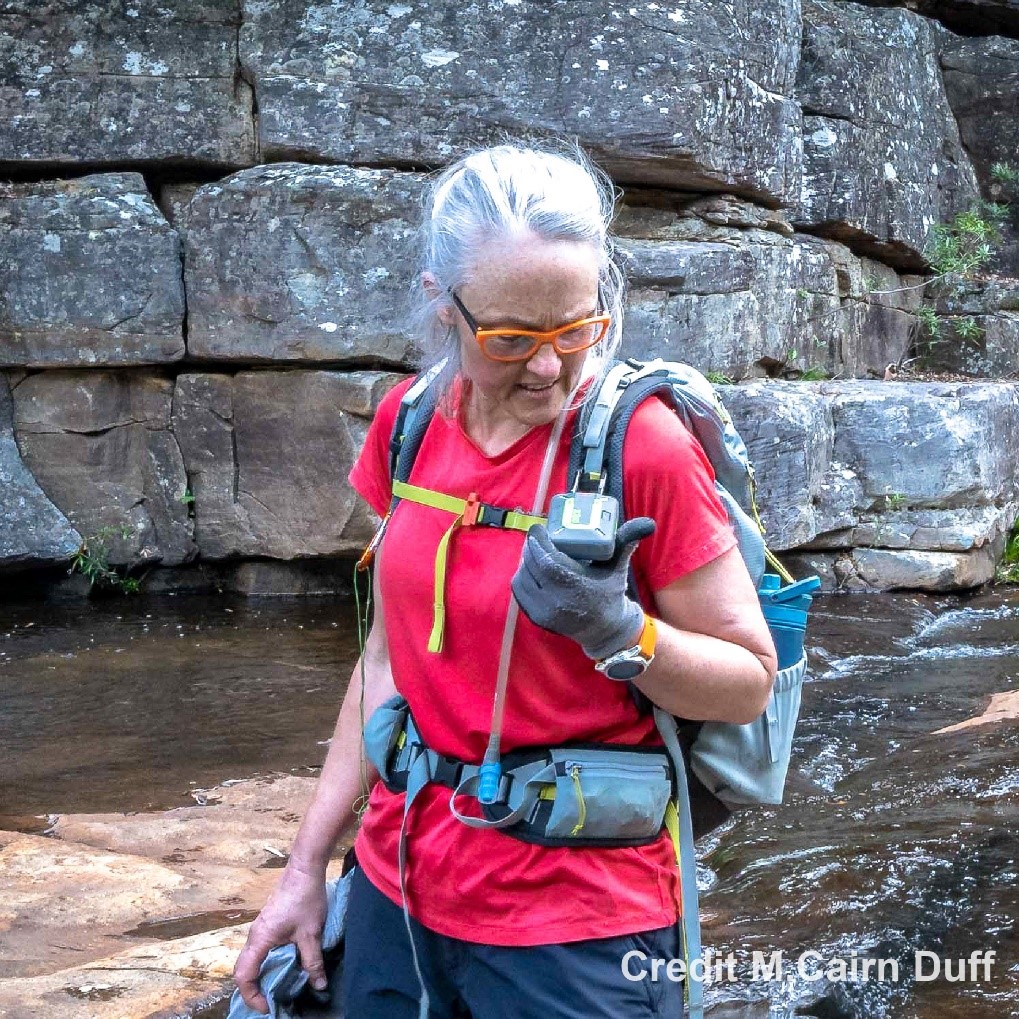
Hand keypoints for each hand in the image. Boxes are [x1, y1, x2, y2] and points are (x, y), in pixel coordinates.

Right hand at [233, 863, 328, 1013]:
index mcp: (260, 939)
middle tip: (270, 1003)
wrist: (304, 868)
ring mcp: (259, 928)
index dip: (252, 996)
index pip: (244, 976)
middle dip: (253, 991)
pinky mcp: (268, 923)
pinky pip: (259, 950)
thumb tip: (319, 986)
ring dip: (259, 977)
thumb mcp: (311, 933)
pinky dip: (265, 964)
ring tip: (276, 989)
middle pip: (243, 970)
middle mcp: (254, 935)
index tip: (268, 1007)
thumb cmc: (305, 899)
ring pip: (251, 960)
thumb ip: (313, 962)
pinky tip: (282, 967)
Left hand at [511, 517, 655, 660]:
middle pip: (532, 565)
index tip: (540, 528)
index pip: (547, 560)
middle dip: (531, 546)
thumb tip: (647, 523)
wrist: (605, 630)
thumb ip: (627, 543)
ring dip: (525, 561)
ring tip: (533, 550)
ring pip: (522, 577)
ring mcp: (544, 612)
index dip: (538, 540)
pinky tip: (529, 568)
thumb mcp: (619, 567)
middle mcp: (557, 601)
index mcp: (576, 586)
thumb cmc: (610, 593)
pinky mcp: (536, 617)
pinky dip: (522, 576)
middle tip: (537, 536)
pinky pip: (520, 591)